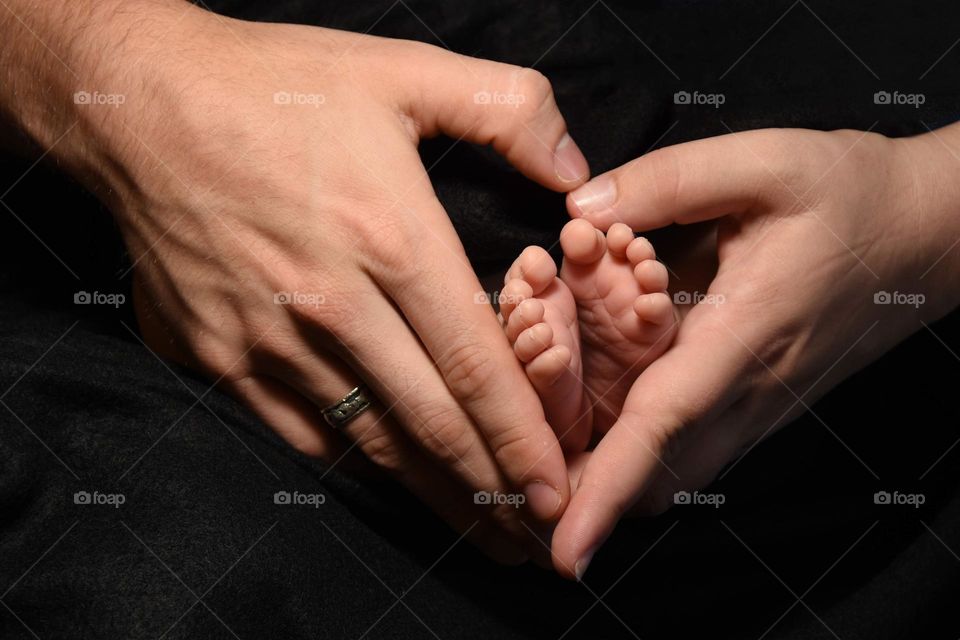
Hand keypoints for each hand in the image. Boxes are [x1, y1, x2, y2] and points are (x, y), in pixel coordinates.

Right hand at [0, 0, 591, 561]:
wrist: (139, 105)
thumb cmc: (271, 87)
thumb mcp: (403, 70)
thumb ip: (508, 109)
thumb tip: (572, 169)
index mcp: (390, 239)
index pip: (476, 366)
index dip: (524, 438)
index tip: (558, 490)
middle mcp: (334, 305)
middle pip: (431, 423)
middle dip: (491, 491)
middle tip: (534, 538)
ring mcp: (270, 340)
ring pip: (369, 441)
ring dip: (430, 494)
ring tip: (476, 531)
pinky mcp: (220, 355)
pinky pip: (300, 430)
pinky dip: (353, 464)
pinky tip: (390, 483)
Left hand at [550, 126, 959, 577]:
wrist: (930, 233)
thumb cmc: (850, 193)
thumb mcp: (764, 163)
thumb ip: (668, 181)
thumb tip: (578, 212)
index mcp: (744, 332)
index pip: (664, 423)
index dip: (606, 488)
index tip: (564, 547)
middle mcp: (750, 390)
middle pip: (657, 475)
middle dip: (586, 483)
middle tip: (525, 456)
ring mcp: (759, 406)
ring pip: (673, 472)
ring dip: (610, 467)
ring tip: (553, 428)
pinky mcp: (760, 404)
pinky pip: (691, 449)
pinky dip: (640, 446)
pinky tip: (603, 403)